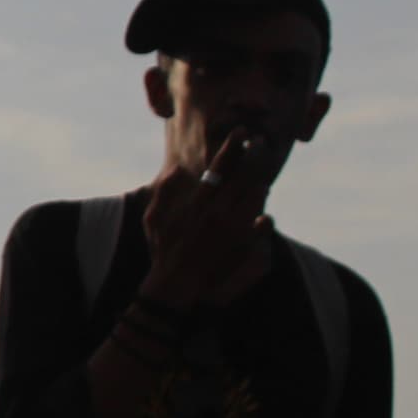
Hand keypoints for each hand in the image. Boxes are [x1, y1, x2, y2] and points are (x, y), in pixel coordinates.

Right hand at [143, 129, 284, 308]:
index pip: (218, 169)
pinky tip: (264, 213)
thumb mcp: (153, 219)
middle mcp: (216, 214)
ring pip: (254, 199)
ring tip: (263, 173)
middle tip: (261, 144)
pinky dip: (263, 217)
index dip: (231, 149)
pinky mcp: (240, 247)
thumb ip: (164, 192)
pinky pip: (259, 227)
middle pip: (242, 179)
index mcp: (196, 204)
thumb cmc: (163, 251)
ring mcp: (231, 231)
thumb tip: (175, 169)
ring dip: (260, 183)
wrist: (175, 285)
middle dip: (253, 159)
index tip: (241, 132)